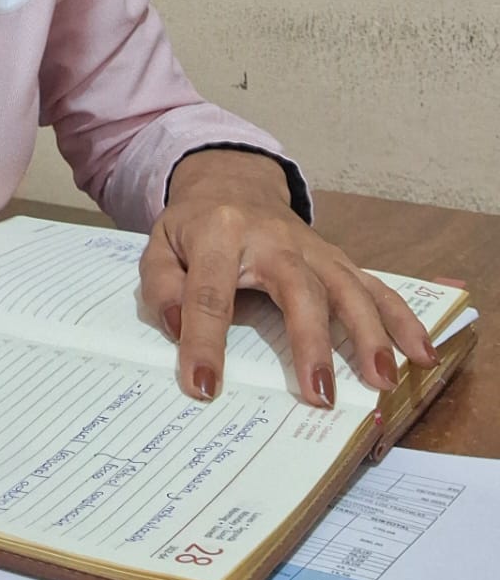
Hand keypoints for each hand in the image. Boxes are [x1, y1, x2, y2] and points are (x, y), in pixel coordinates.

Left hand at [140, 149, 438, 408]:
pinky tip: (420, 352)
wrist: (230, 182)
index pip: (210, 292)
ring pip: (347, 286)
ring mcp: (311, 247)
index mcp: (219, 232)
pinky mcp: (335, 257)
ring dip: (369, 334)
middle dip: (311, 342)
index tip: (204, 388)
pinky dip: (401, 318)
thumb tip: (178, 328)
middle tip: (320, 396)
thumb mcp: (160, 246)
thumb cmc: (193, 227)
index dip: (205, 342)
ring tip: (382, 380)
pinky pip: (373, 285)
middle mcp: (273, 238)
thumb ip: (162, 285)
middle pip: (297, 288)